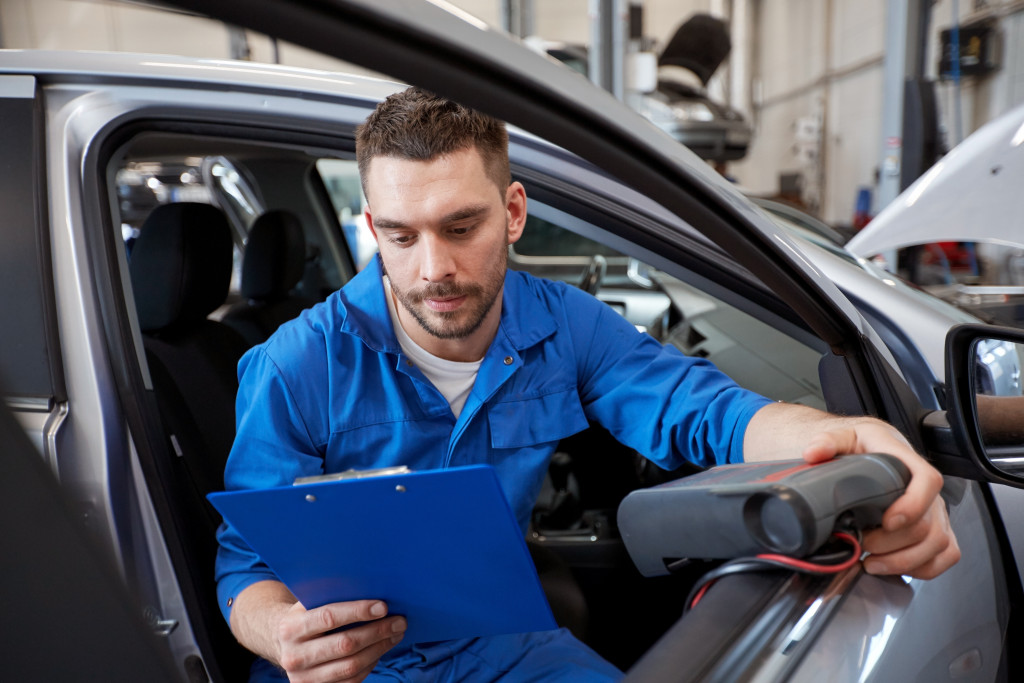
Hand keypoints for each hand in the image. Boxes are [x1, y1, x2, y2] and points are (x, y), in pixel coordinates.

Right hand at [275, 599, 406, 682]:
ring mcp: (304, 678)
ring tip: (396, 635)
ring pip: (351, 667)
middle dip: (377, 632)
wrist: (283, 644)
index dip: (358, 611)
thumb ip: (331, 596)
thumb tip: (372, 588)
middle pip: (344, 645)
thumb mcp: (308, 603)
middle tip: (399, 621)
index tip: (383, 606)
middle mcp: (294, 656)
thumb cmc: (305, 616)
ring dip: (379, 649)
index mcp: (290, 628)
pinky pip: (351, 681)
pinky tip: (381, 649)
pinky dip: (371, 664)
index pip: (329, 617)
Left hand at [802, 419, 960, 578]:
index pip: (927, 481)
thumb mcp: (845, 437)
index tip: (887, 521)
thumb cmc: (865, 446)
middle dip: (893, 543)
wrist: (876, 450)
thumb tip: (813, 453)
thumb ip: (829, 442)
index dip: (912, 505)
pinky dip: (923, 569)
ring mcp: (935, 511)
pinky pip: (946, 555)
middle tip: (863, 545)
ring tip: (872, 563)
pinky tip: (894, 568)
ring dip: (904, 561)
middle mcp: (926, 490)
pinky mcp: (936, 529)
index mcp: (907, 462)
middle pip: (928, 524)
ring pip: (938, 544)